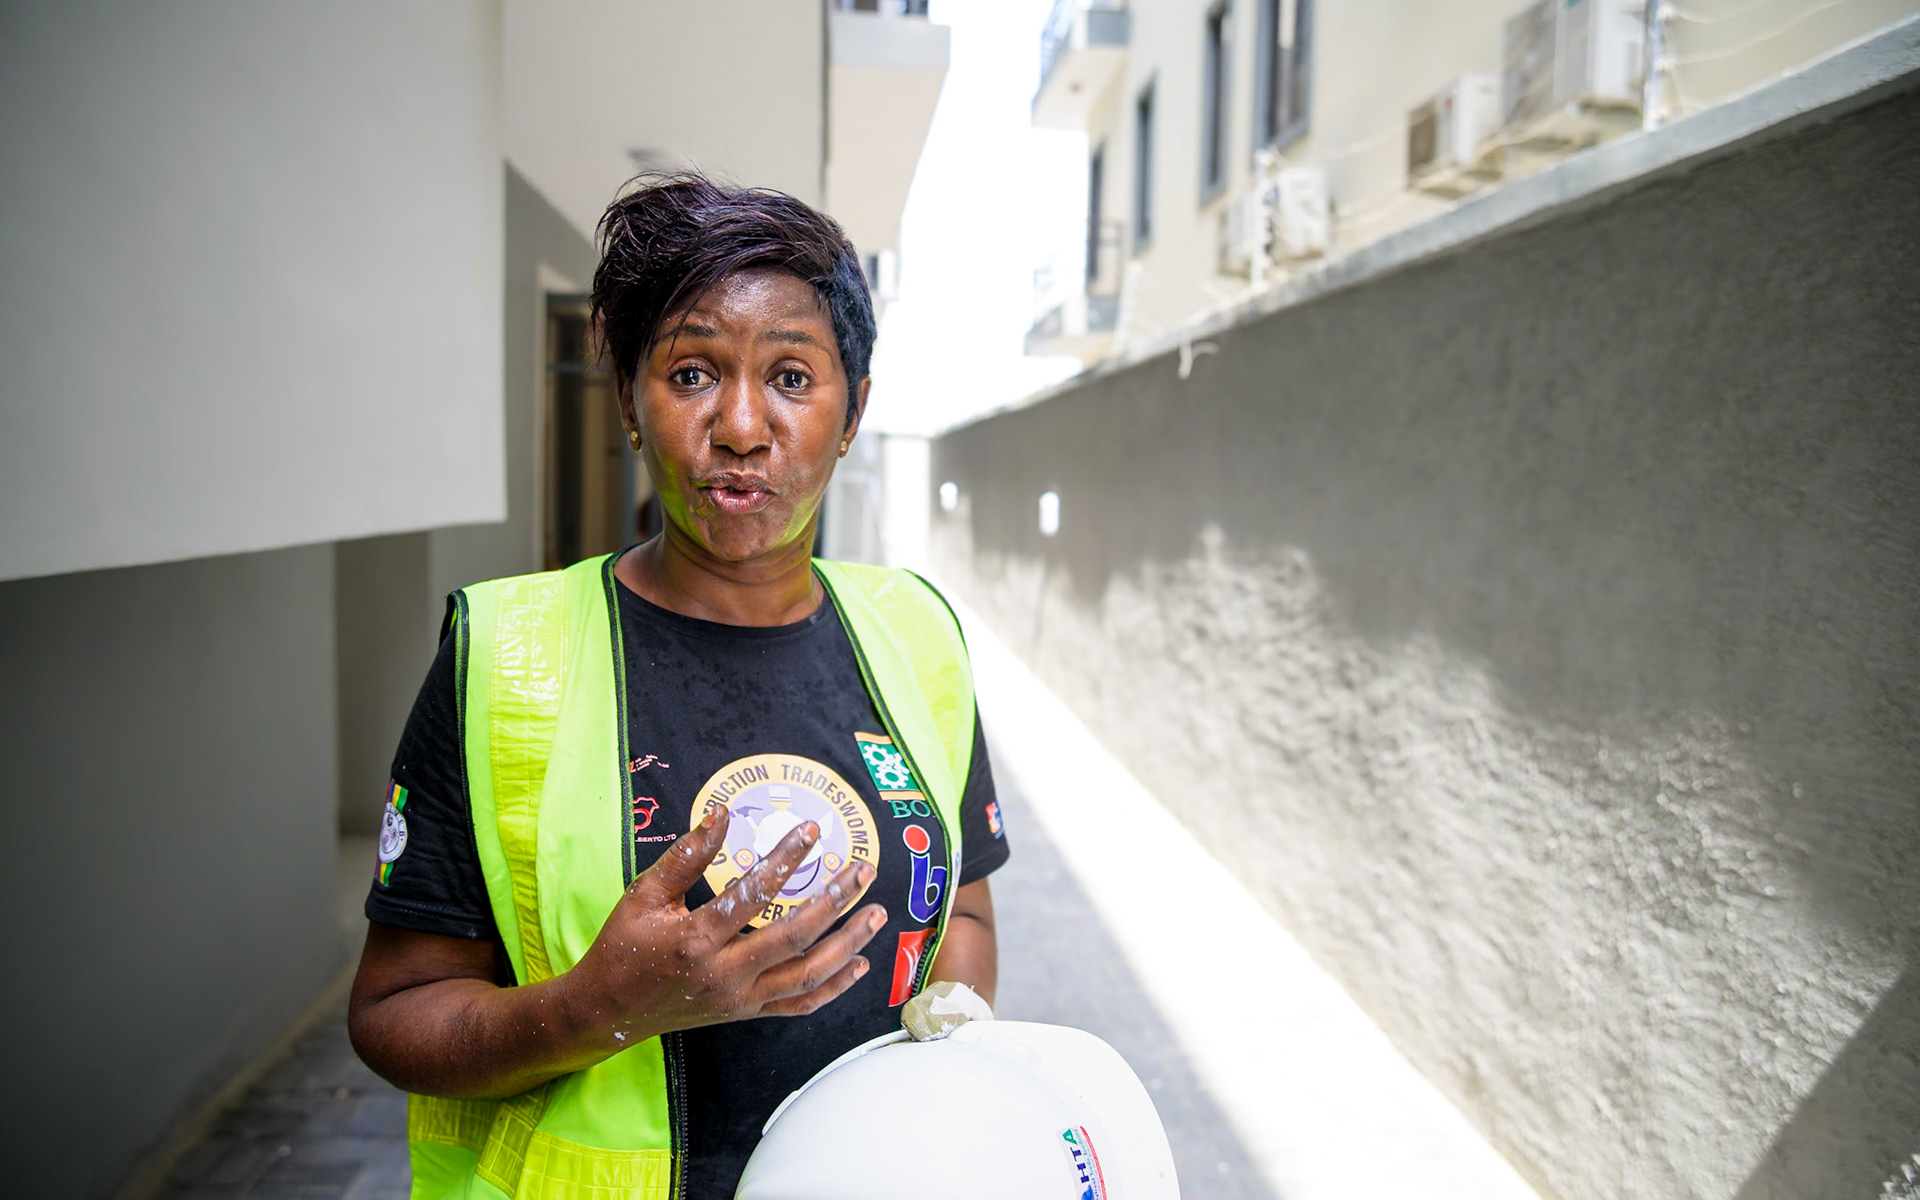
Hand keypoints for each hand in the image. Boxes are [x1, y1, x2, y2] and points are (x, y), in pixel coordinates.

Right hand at [563, 805, 886, 1044]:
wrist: (608, 1010)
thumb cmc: (625, 946)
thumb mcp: (644, 895)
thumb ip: (685, 856)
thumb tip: (722, 813)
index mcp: (696, 940)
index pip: (753, 894)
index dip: (786, 859)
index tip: (814, 831)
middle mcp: (724, 974)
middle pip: (794, 937)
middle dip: (834, 900)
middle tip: (863, 870)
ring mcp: (740, 999)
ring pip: (807, 975)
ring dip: (847, 943)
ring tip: (877, 913)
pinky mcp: (747, 1014)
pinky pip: (799, 1005)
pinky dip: (834, 988)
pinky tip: (859, 964)